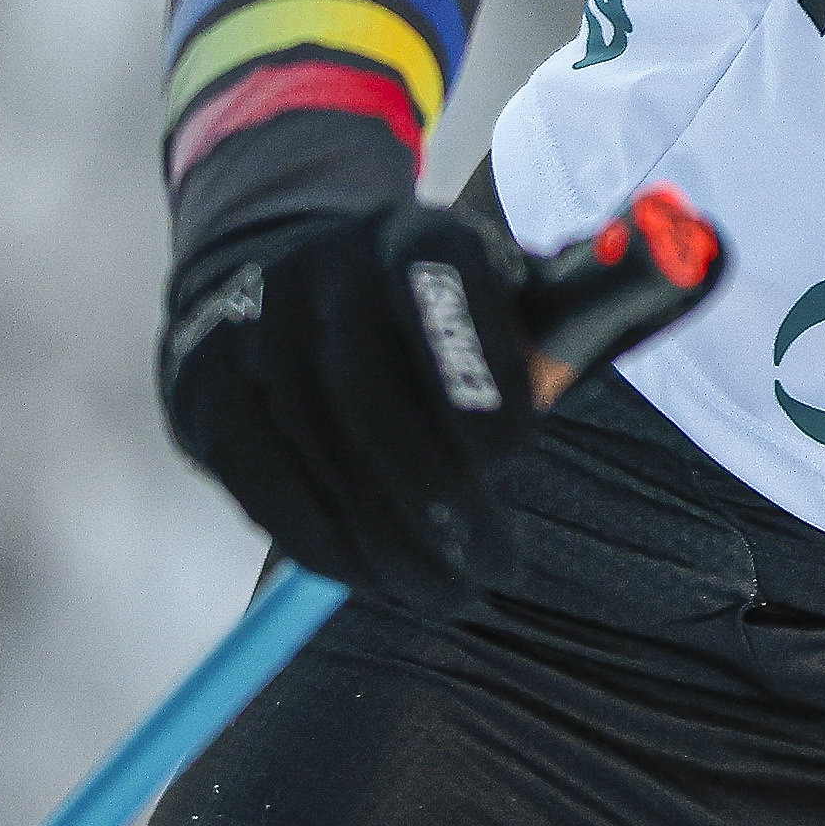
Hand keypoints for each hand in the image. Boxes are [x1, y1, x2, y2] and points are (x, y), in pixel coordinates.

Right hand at [160, 201, 548, 608]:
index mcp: (411, 233)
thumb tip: (622, 333)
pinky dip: (323, 545)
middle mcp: (321, 266)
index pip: (441, 282)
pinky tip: (369, 577)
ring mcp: (249, 323)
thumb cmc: (426, 315)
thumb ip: (552, 337)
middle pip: (367, 391)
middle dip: (438, 497)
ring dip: (387, 542)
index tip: (516, 454)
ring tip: (445, 591)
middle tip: (495, 567)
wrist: (279, 265)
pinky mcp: (202, 385)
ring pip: (316, 450)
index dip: (478, 369)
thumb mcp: (496, 297)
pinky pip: (261, 485)